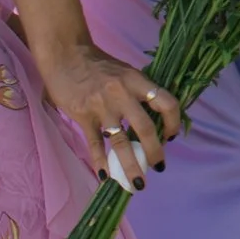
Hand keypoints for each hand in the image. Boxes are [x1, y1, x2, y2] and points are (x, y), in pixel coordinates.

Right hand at [37, 38, 183, 178]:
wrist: (65, 55)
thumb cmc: (98, 64)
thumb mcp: (125, 71)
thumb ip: (138, 91)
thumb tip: (154, 118)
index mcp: (136, 81)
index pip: (165, 102)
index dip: (174, 122)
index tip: (172, 136)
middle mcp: (122, 94)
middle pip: (145, 128)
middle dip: (155, 151)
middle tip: (159, 166)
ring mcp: (102, 107)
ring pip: (121, 143)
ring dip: (131, 165)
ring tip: (138, 183)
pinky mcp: (83, 116)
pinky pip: (94, 145)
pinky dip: (100, 162)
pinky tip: (105, 177)